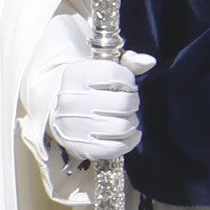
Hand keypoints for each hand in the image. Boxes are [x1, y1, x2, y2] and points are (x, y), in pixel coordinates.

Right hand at [43, 48, 153, 167]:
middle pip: (123, 103)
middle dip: (133, 102)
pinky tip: (129, 133)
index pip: (115, 74)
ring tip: (125, 117)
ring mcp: (75, 126)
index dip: (129, 81)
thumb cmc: (88, 88)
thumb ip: (128, 62)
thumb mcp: (102, 68)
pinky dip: (130, 141)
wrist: (60, 113)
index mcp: (76, 75)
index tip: (126, 85)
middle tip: (129, 102)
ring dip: (131, 122)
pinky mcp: (82, 147)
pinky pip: (117, 147)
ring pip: (123, 126)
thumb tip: (149, 61)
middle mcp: (71, 100)